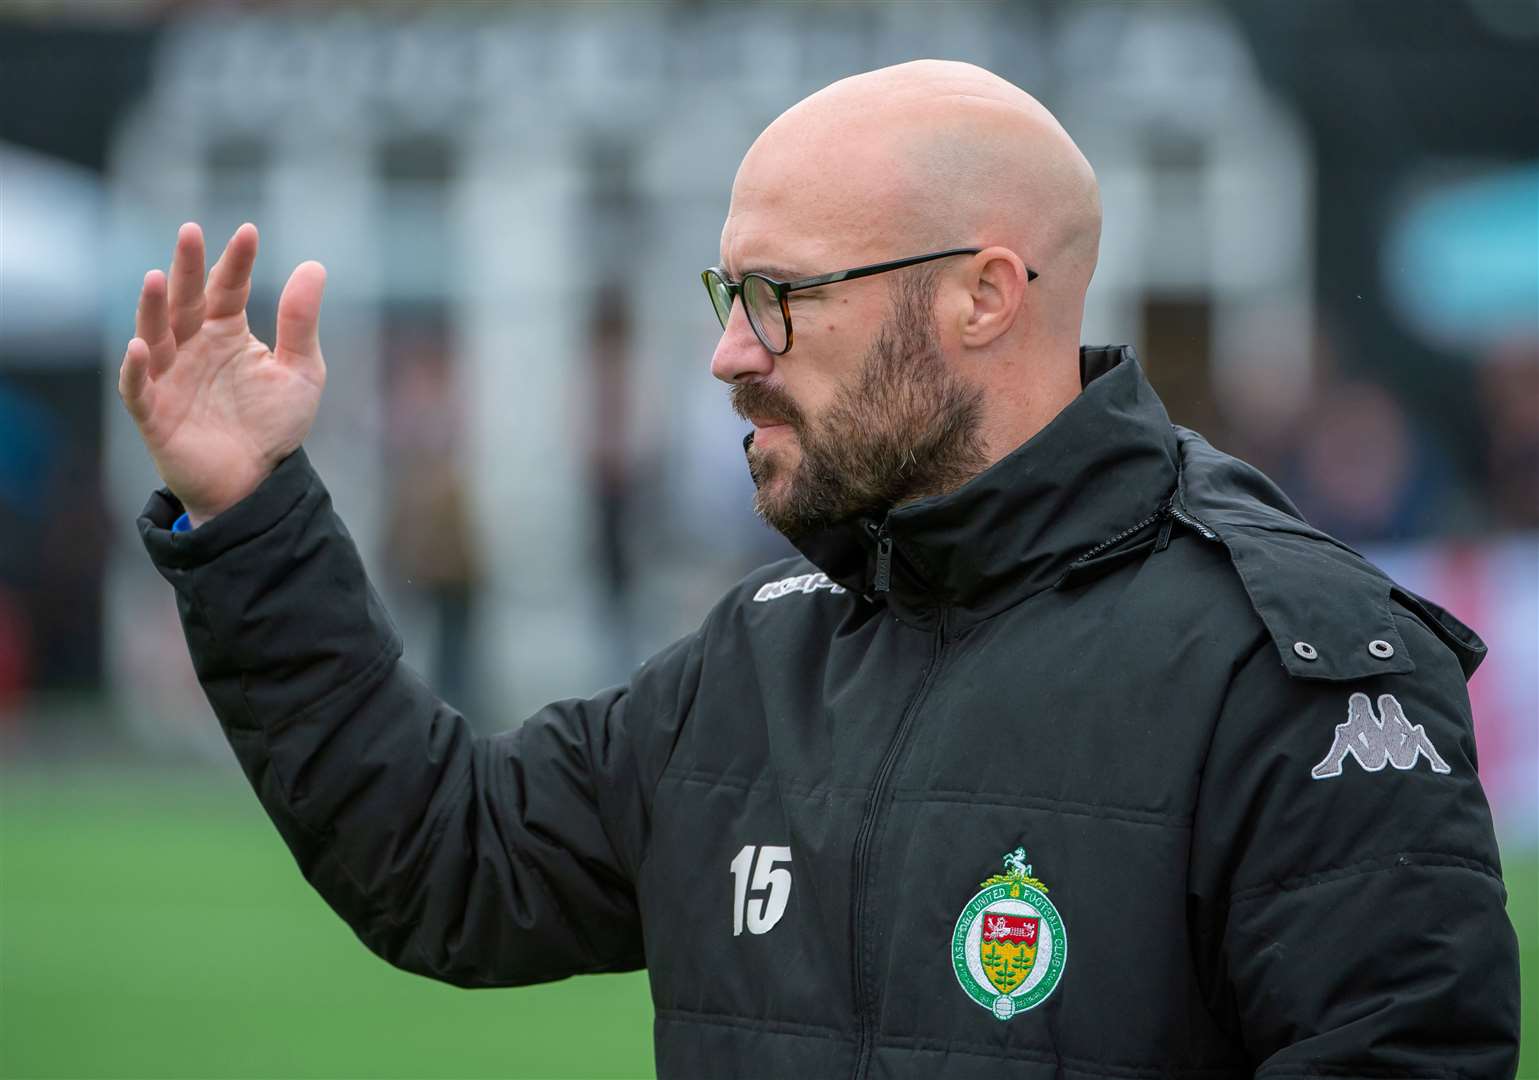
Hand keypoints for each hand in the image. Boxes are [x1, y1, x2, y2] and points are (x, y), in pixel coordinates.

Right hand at [119, 223, 326, 525]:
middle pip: (185, 301)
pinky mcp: (154, 413)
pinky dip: (137, 368)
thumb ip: (301, 322)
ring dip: (154, 308)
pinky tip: (143, 346)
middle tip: (190, 231)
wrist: (258, 483)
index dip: (236, 262)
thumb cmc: (274, 425)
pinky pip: (139, 387)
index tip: (249, 232)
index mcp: (225, 332)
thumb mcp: (301, 371)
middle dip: (187, 267)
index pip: (227, 288)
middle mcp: (192, 346)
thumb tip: (313, 265)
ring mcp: (170, 377)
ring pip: (155, 335)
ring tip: (158, 278)